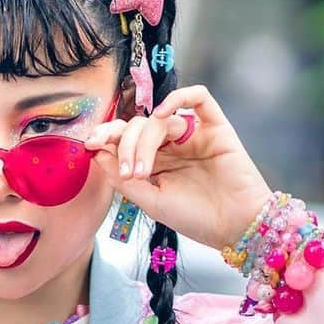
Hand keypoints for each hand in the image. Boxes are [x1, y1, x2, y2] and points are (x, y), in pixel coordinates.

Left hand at [84, 84, 273, 252]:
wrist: (234, 226)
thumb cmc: (195, 218)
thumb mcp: (150, 201)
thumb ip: (123, 178)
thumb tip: (97, 153)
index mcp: (154, 162)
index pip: (125, 138)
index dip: (106, 136)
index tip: (90, 144)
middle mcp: (172, 145)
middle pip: (139, 126)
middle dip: (124, 143)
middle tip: (126, 170)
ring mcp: (193, 134)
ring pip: (161, 119)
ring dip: (144, 140)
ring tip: (142, 170)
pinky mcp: (216, 127)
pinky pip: (199, 97)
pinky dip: (179, 97)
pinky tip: (162, 113)